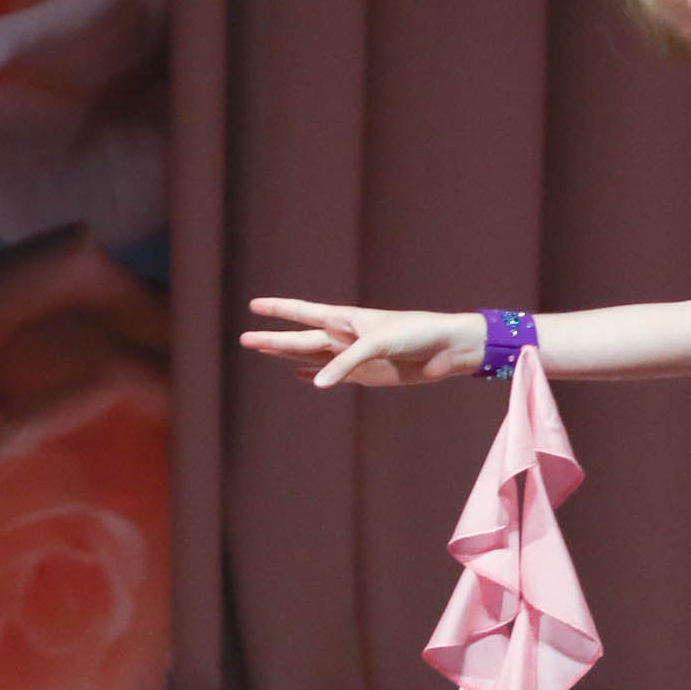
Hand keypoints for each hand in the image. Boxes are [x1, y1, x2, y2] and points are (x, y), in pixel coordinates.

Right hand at [242, 296, 479, 387]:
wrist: (446, 350)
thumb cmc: (415, 333)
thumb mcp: (378, 344)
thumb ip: (345, 363)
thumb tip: (315, 384)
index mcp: (346, 319)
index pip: (304, 312)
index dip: (279, 309)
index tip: (254, 305)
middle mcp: (346, 336)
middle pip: (301, 338)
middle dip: (273, 339)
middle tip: (244, 340)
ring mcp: (354, 357)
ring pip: (312, 356)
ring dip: (288, 356)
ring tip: (263, 351)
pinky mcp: (367, 375)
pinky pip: (334, 375)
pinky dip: (318, 375)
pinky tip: (303, 376)